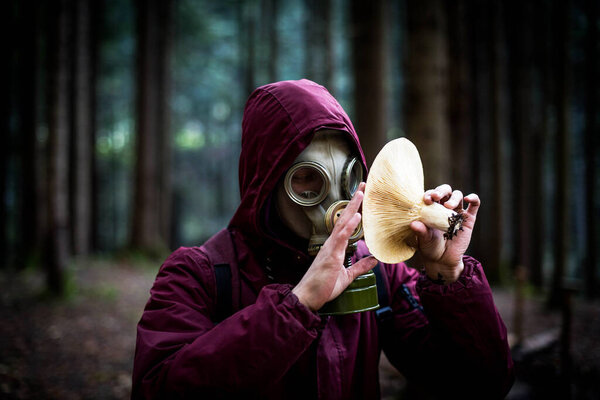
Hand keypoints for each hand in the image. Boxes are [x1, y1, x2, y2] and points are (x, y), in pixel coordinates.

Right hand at [292, 183, 377, 310]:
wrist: (308, 297)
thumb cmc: (323, 287)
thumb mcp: (347, 277)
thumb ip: (359, 267)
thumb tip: (374, 260)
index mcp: (335, 247)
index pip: (346, 225)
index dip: (354, 211)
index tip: (362, 198)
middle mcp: (332, 244)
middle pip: (344, 218)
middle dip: (354, 203)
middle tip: (364, 187)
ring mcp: (330, 248)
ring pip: (343, 223)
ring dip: (352, 208)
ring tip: (361, 194)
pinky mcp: (331, 255)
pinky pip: (341, 237)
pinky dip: (349, 226)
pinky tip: (357, 216)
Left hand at [409, 184, 479, 283]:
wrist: (443, 260)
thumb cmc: (430, 247)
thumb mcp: (424, 240)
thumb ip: (420, 231)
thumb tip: (413, 224)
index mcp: (431, 208)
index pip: (431, 195)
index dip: (429, 194)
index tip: (426, 200)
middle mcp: (444, 207)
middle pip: (445, 191)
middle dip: (440, 191)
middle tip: (436, 197)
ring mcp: (457, 212)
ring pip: (457, 195)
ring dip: (453, 198)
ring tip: (448, 206)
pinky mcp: (469, 219)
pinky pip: (474, 205)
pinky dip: (473, 198)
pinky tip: (468, 198)